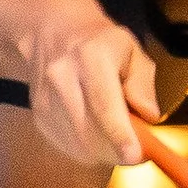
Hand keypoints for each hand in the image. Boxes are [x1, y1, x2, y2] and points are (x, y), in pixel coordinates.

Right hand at [26, 0, 163, 169]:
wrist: (52, 31)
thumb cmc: (100, 41)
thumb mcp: (132, 50)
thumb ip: (143, 83)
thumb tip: (148, 117)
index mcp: (90, 56)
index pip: (103, 104)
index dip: (120, 134)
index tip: (135, 156)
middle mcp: (62, 78)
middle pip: (89, 132)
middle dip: (117, 150)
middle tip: (136, 151)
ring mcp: (45, 99)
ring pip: (78, 144)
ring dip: (103, 152)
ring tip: (116, 138)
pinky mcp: (38, 116)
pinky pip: (67, 146)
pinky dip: (87, 150)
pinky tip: (96, 134)